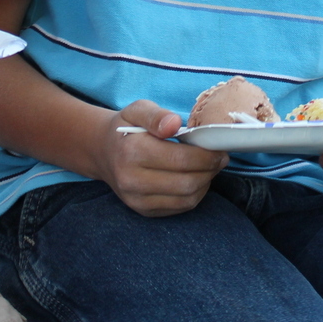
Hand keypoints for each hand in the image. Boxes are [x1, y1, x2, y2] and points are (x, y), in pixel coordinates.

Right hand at [95, 100, 227, 216]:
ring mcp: (137, 199)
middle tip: (219, 158)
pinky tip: (194, 178)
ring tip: (208, 168)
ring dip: (205, 183)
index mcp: (132, 151)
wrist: (103, 152)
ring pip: (187, 198)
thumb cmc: (125, 128)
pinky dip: (194, 194)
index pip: (181, 159)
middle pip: (187, 182)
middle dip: (210, 170)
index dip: (206, 156)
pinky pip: (180, 207)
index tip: (219, 148)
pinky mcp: (143, 211)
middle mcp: (132, 180)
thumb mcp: (137, 110)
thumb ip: (156, 115)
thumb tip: (174, 123)